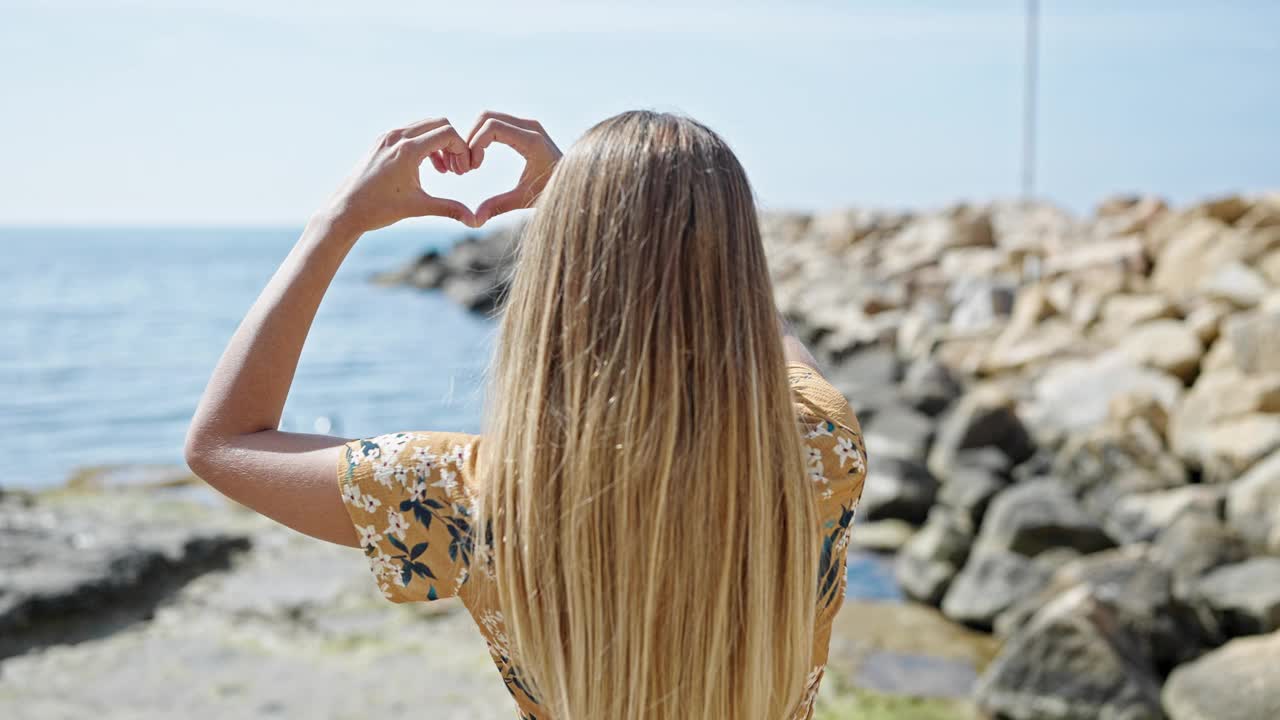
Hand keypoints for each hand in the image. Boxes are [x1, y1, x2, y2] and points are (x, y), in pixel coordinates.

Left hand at [325, 117, 475, 232]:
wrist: (346, 210)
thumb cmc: (379, 209)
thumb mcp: (418, 207)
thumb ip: (449, 208)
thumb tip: (474, 220)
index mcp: (408, 150)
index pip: (447, 133)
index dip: (462, 149)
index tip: (464, 170)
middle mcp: (397, 137)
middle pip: (439, 124)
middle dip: (454, 144)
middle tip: (457, 169)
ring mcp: (388, 137)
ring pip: (425, 127)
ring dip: (440, 144)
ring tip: (445, 170)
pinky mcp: (382, 141)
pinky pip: (411, 133)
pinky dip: (425, 144)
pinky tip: (428, 167)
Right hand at [463, 111, 561, 224]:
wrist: (576, 183)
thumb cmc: (552, 193)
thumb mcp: (524, 200)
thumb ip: (499, 206)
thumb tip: (475, 220)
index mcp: (531, 141)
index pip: (492, 127)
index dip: (475, 144)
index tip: (472, 167)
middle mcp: (530, 127)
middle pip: (487, 117)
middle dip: (470, 138)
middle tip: (467, 166)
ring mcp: (528, 125)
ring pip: (490, 118)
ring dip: (475, 136)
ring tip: (472, 164)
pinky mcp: (525, 128)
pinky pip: (496, 123)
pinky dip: (483, 136)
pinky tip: (480, 159)